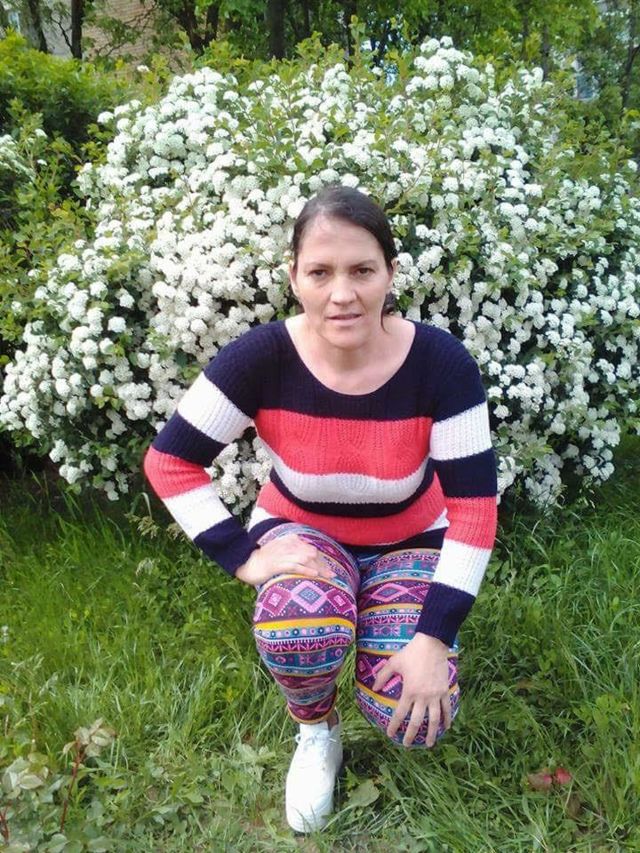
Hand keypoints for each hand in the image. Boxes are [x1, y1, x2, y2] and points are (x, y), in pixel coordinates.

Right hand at [235, 533, 335, 586]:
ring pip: (306, 560)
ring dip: (318, 568)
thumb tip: (309, 560)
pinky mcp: (277, 564)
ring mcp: (283, 554)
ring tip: (327, 576)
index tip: (329, 570)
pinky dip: (306, 570)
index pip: (311, 549)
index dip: (322, 560)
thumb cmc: (265, 559)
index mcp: (291, 540)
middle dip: (323, 565)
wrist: (247, 562)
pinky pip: (295, 566)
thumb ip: (294, 553)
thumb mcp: (282, 551)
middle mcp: (289, 545)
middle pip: (311, 554)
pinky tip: (314, 575)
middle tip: (332, 576)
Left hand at [372, 632, 451, 747]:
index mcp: (409, 691)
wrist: (432, 644)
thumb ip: (383, 676)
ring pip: (434, 719)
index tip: (390, 735)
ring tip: (430, 744)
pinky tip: (447, 727)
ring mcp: (435, 695)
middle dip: (412, 735)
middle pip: (417, 721)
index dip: (394, 726)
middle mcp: (423, 696)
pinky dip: (447, 719)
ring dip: (432, 733)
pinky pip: (447, 708)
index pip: (400, 713)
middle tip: (407, 744)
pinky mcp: (444, 691)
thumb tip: (374, 688)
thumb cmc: (411, 653)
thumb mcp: (394, 663)